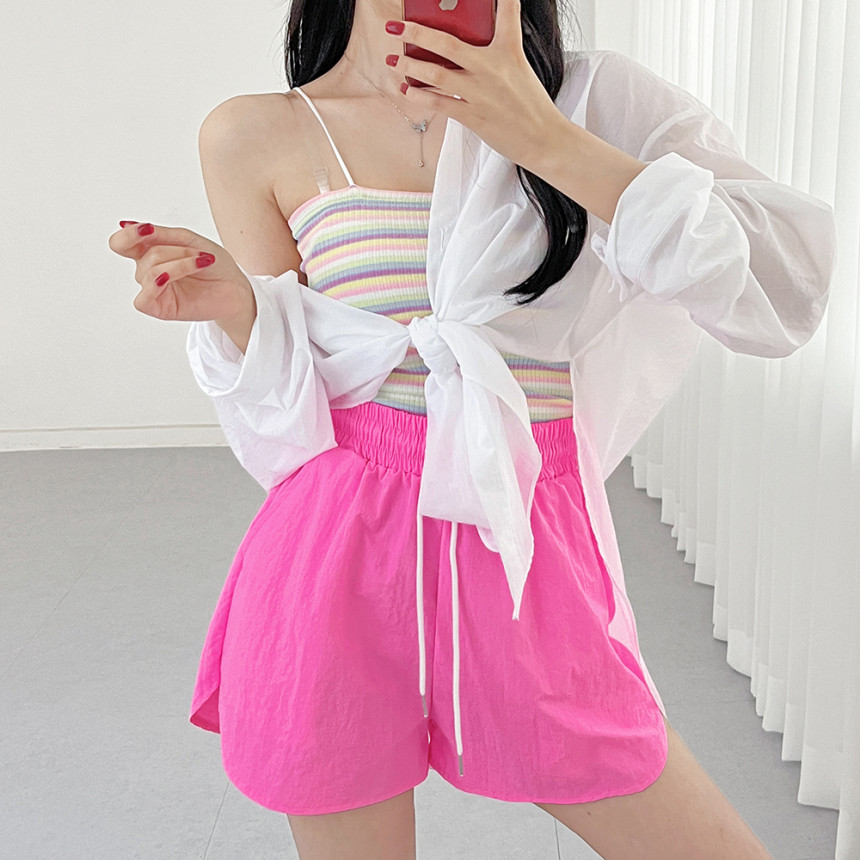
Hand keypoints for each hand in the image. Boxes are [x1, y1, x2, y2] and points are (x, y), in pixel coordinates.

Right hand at [108, 222, 253, 322]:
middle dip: (175, 250)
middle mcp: (148, 270)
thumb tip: (124, 225)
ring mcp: (154, 290)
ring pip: (149, 272)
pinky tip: (170, 278)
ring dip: (179, 263)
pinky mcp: (160, 308)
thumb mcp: (188, 240)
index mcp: (151, 251)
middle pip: (145, 254)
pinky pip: (143, 297)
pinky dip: (156, 284)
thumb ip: (160, 235)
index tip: (148, 229)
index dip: (128, 235)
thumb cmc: (214, 263)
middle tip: (200, 254)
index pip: (122, 243)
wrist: (235, 287)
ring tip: (202, 263)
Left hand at [384, 0, 563, 169]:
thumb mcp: (518, 71)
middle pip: (447, 45)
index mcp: (509, 52)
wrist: (543, 138)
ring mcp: (480, 93)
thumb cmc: (530, 106)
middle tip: (396, 26)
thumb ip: (494, 55)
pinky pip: (440, 103)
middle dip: (417, 32)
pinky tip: (408, 89)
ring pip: (437, 75)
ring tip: (395, 59)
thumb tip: (464, 50)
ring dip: (411, 66)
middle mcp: (492, 68)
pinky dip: (421, 96)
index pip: (507, 14)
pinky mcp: (474, 116)